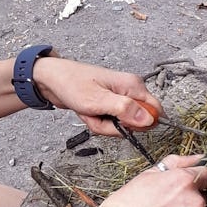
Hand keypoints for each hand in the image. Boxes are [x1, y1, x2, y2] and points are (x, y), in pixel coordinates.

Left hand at [33, 57, 163, 135]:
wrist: (52, 80)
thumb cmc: (72, 84)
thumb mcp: (98, 100)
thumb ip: (125, 110)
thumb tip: (148, 119)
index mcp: (132, 85)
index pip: (155, 111)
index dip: (140, 124)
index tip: (121, 122)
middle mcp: (129, 91)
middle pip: (136, 123)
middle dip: (114, 127)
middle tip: (99, 115)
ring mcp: (119, 99)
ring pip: (121, 126)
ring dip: (103, 125)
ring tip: (90, 112)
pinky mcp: (110, 106)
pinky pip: (110, 124)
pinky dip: (97, 123)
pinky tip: (88, 113)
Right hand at [93, 155, 206, 206]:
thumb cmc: (126, 205)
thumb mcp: (148, 174)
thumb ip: (177, 163)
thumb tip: (197, 157)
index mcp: (185, 181)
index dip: (195, 178)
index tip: (185, 185)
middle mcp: (195, 202)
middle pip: (202, 196)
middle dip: (189, 199)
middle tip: (166, 205)